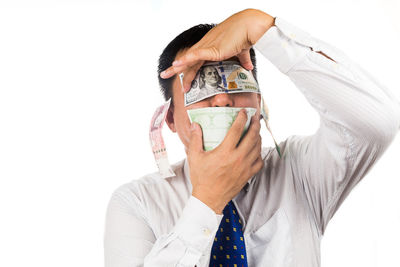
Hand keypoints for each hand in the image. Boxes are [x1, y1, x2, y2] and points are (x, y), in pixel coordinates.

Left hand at [160, 8, 274, 91]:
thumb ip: (243, 60)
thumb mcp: (241, 51)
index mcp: (211, 46)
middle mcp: (206, 45)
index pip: (196, 59)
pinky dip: (185, 60)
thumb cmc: (247, 35)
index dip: (188, 68)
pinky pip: (195, 56)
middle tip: (165, 74)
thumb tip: (248, 67)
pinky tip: (176, 65)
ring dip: (176, 68)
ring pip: (188, 59)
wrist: (250, 26)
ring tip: (165, 74)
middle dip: (176, 69)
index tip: (183, 77)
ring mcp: (208, 47)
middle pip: (188, 60)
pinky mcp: (212, 49)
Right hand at [188, 109, 262, 213]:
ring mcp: (245, 167)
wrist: (209, 199)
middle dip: (255, 124)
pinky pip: (259, 161)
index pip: (237, 130)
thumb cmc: (201, 179)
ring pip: (258, 148)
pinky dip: (259, 153)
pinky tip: (256, 149)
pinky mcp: (248, 175)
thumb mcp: (194, 157)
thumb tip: (195, 125)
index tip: (243, 112)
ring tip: (256, 130)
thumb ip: (195, 139)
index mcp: (225, 152)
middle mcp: (237, 158)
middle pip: (252, 136)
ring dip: (259, 136)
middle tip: (255, 117)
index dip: (242, 118)